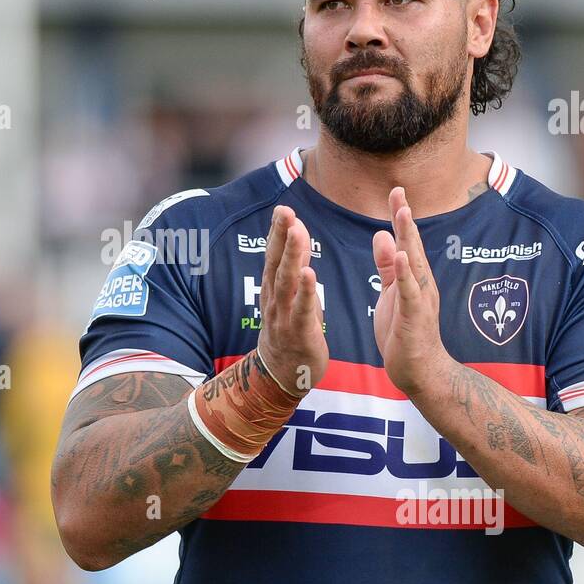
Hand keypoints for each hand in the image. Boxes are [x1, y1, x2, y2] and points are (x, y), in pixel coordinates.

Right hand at [257, 205, 328, 395]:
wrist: (281, 375)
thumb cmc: (289, 330)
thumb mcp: (288, 296)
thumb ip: (292, 267)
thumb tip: (296, 235)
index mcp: (274, 289)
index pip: (274, 256)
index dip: (277, 233)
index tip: (283, 209)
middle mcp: (275, 299)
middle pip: (277, 263)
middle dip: (282, 237)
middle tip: (286, 212)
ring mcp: (284, 316)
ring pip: (287, 282)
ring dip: (292, 256)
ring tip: (298, 233)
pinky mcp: (299, 333)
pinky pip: (302, 310)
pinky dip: (305, 292)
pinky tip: (309, 274)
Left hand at [372, 187, 454, 395]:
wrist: (418, 371)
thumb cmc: (403, 333)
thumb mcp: (391, 293)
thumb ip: (387, 266)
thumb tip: (381, 235)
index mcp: (412, 277)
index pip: (405, 241)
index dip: (400, 216)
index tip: (395, 191)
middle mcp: (421, 283)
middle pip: (412, 245)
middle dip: (405, 218)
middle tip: (399, 191)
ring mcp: (421, 299)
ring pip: (414, 264)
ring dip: (408, 238)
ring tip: (402, 213)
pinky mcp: (415, 317)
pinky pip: (411, 292)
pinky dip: (406, 274)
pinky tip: (400, 257)